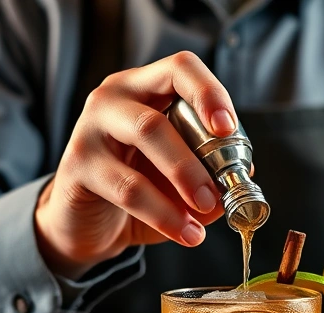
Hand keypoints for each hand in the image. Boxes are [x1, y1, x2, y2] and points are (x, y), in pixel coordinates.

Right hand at [34, 52, 235, 278]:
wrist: (83, 221)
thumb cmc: (136, 188)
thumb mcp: (178, 180)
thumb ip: (210, 171)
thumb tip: (246, 174)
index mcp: (144, 89)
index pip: (180, 69)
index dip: (209, 93)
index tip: (228, 128)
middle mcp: (113, 99)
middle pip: (159, 115)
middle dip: (195, 159)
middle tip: (217, 194)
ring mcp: (89, 128)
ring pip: (144, 138)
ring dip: (182, 181)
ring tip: (202, 218)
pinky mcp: (77, 166)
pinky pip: (127, 188)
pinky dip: (163, 214)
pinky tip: (184, 233)